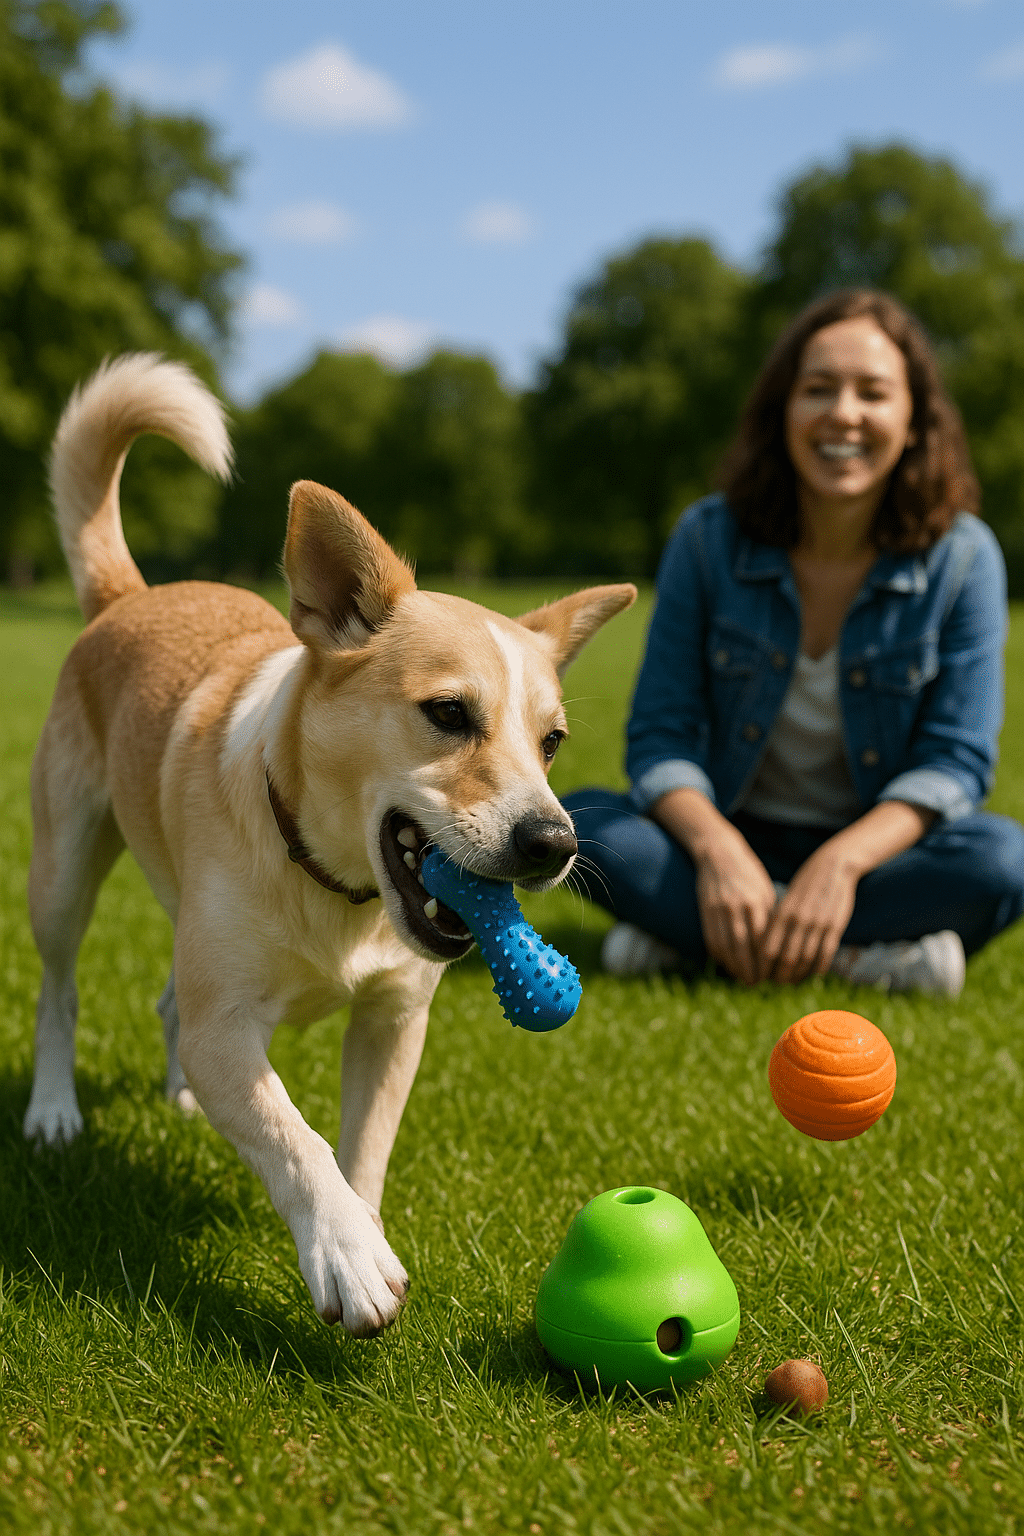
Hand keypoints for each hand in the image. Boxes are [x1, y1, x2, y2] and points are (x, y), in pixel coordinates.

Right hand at [694, 836, 778, 985]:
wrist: (718, 852)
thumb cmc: (748, 872)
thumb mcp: (764, 890)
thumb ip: (769, 915)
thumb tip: (775, 944)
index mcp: (756, 902)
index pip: (761, 939)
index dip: (764, 960)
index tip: (769, 974)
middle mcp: (736, 907)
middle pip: (742, 946)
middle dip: (748, 968)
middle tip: (754, 983)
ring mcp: (718, 909)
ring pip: (724, 945)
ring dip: (732, 965)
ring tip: (740, 977)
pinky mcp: (705, 910)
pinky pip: (710, 938)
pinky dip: (718, 954)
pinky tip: (725, 963)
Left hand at [758, 843, 858, 982]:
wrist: (833, 865)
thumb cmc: (806, 883)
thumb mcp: (787, 899)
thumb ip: (778, 921)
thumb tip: (766, 947)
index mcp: (782, 913)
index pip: (767, 948)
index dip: (763, 967)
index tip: (761, 975)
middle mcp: (798, 920)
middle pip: (786, 958)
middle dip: (781, 975)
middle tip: (778, 982)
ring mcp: (818, 924)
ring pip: (806, 959)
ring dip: (799, 974)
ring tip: (794, 981)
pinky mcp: (835, 926)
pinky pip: (825, 954)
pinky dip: (819, 967)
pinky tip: (814, 973)